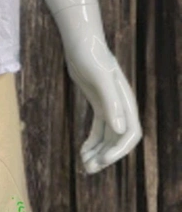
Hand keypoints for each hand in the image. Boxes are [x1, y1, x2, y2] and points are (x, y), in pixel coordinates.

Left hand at [64, 38, 141, 173]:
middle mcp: (120, 107)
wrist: (81, 43)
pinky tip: (82, 151)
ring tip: (84, 165)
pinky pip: (98, 130)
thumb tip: (121, 130)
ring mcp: (109, 106)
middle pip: (119, 140)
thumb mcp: (100, 78)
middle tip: (89, 168)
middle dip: (106, 156)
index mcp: (125, 103)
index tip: (103, 159)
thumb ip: (111, 103)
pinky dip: (92, 143)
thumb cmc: (91, 56)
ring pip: (108, 137)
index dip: (120, 150)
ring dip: (98, 153)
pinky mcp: (98, 104)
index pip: (131, 134)